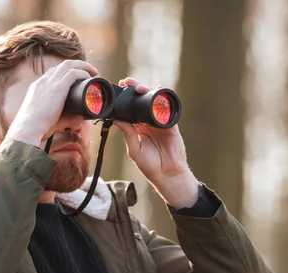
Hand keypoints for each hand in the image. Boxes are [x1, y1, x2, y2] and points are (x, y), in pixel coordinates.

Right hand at [7, 60, 97, 145]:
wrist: (27, 129)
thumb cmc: (36, 128)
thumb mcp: (52, 119)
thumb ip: (67, 118)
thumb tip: (81, 118)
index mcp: (37, 88)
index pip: (53, 73)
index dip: (66, 72)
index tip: (77, 77)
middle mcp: (42, 81)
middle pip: (62, 65)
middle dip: (77, 65)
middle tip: (89, 72)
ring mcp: (49, 83)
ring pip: (69, 65)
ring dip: (83, 66)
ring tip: (93, 71)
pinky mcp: (57, 87)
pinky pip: (73, 73)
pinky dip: (83, 73)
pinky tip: (89, 77)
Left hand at [113, 77, 198, 208]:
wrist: (167, 174)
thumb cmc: (150, 165)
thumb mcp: (134, 150)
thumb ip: (128, 134)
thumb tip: (116, 119)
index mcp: (138, 128)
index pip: (131, 109)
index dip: (126, 98)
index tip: (119, 88)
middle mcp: (149, 122)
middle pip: (143, 101)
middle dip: (137, 90)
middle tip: (128, 82)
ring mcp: (161, 122)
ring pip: (155, 102)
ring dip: (149, 92)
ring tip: (140, 88)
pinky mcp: (172, 124)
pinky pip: (168, 109)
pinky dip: (164, 100)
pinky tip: (158, 92)